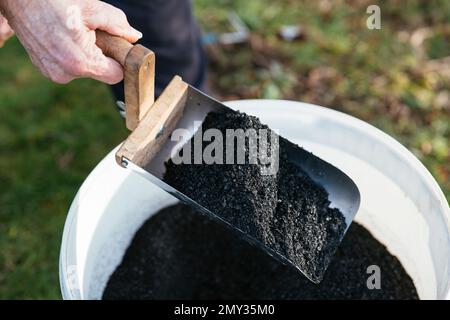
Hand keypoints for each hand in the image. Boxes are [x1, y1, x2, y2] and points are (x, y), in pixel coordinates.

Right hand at [0, 0, 141, 83]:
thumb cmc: (53, 0)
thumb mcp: (91, 7)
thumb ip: (117, 24)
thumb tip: (135, 37)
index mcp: (80, 62)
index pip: (116, 75)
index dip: (120, 59)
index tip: (116, 44)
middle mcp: (65, 74)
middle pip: (102, 72)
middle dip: (103, 54)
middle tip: (91, 31)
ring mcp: (53, 73)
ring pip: (86, 69)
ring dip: (87, 53)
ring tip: (73, 32)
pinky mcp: (46, 69)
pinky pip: (71, 67)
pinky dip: (73, 54)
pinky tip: (64, 37)